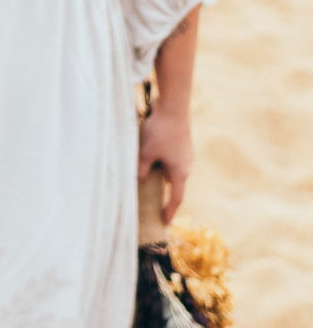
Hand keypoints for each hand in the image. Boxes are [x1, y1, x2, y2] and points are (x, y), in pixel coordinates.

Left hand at [138, 109, 192, 223]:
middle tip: (152, 197)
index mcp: (180, 172)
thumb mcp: (146, 153)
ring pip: (172, 167)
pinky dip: (162, 159)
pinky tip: (150, 152)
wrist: (173, 106)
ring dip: (161, 171)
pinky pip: (171, 156)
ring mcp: (185, 151)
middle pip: (174, 182)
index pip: (176, 197)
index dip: (170, 210)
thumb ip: (142, 169)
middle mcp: (186, 163)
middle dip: (163, 189)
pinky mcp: (182, 140)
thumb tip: (140, 180)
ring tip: (146, 172)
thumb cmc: (159, 132)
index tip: (165, 222)